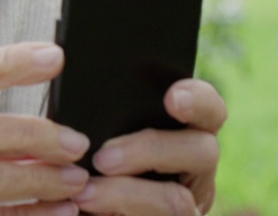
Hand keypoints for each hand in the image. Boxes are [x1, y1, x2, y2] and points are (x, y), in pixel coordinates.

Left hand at [72, 79, 225, 215]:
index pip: (209, 109)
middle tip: (102, 158)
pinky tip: (82, 210)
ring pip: (178, 200)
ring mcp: (188, 207)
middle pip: (203, 151)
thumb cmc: (76, 168)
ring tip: (84, 192)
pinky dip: (117, 215)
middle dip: (150, 150)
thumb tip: (74, 75)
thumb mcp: (87, 137)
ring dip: (126, 194)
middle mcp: (193, 171)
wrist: (68, 209)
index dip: (198, 99)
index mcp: (179, 134)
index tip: (172, 97)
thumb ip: (97, 117)